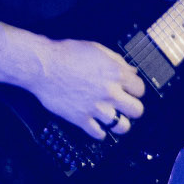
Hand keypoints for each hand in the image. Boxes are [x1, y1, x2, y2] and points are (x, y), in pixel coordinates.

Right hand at [30, 38, 146, 140]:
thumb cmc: (66, 54)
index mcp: (116, 74)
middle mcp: (110, 93)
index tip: (131, 92)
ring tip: (115, 121)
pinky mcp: (81, 118)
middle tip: (126, 108)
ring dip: (120, 124)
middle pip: (136, 111)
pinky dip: (100, 133)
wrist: (42, 66)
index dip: (136, 90)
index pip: (140, 89)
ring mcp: (96, 108)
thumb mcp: (97, 49)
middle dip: (133, 109)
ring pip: (121, 126)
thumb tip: (131, 71)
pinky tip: (98, 128)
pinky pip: (98, 134)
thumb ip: (117, 61)